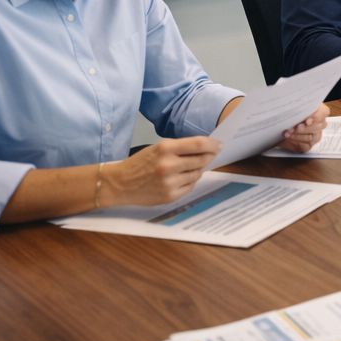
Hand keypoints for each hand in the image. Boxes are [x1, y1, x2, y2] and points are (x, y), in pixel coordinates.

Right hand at [101, 136, 221, 207]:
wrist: (120, 183)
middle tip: (211, 156)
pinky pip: (190, 186)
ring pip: (198, 174)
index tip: (220, 145)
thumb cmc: (140, 163)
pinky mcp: (170, 196)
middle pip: (202, 160)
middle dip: (208, 157)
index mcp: (165, 148)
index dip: (213, 145)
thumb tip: (206, 149)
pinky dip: (190, 181)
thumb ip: (180, 148)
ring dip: (199, 169)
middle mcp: (169, 165)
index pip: (198, 145)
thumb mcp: (157, 148)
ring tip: (190, 167)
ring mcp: (170, 182)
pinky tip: (181, 178)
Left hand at [275, 103, 328, 152]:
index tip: (307, 120)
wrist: (278, 126)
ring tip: (287, 132)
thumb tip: (293, 101)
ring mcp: (314, 135)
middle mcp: (318, 123)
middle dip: (306, 127)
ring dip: (299, 135)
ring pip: (312, 137)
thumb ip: (296, 104)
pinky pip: (305, 145)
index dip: (317, 116)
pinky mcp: (307, 145)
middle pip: (319, 126)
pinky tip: (288, 137)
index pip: (324, 112)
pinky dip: (296, 141)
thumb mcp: (292, 106)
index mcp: (317, 110)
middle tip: (296, 126)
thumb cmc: (288, 114)